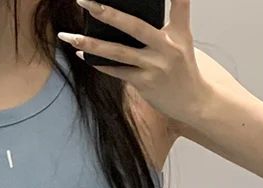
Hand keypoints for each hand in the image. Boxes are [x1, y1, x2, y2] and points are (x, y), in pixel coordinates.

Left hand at [59, 0, 207, 124]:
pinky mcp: (144, 84)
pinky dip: (100, 64)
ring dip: (91, 44)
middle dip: (107, 13)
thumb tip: (156, 0)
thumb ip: (176, 12)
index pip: (176, 5)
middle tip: (84, 2)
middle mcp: (164, 49)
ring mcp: (153, 68)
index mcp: (174, 34)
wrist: (192, 101)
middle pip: (133, 27)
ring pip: (118, 53)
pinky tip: (83, 54)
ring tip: (69, 37)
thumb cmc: (184, 66)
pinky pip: (117, 72)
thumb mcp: (184, 36)